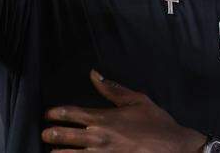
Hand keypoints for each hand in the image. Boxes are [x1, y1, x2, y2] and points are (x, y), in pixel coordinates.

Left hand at [42, 69, 207, 151]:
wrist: (174, 149)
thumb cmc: (157, 125)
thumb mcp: (137, 100)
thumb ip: (113, 89)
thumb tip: (95, 74)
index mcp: (104, 119)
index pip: (71, 114)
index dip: (55, 113)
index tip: (48, 114)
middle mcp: (98, 138)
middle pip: (64, 136)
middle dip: (50, 134)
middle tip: (45, 133)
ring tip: (52, 152)